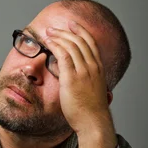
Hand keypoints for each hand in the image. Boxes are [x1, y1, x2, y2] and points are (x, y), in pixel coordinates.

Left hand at [45, 21, 116, 147]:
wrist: (93, 122)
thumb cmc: (91, 110)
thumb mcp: (93, 90)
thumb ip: (86, 79)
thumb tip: (75, 75)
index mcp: (98, 68)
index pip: (91, 43)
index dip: (81, 31)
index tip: (72, 25)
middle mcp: (92, 67)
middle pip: (79, 41)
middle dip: (66, 31)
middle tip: (54, 28)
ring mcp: (83, 71)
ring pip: (71, 45)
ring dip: (58, 36)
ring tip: (48, 33)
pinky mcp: (72, 77)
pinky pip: (63, 55)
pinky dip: (55, 45)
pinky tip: (48, 43)